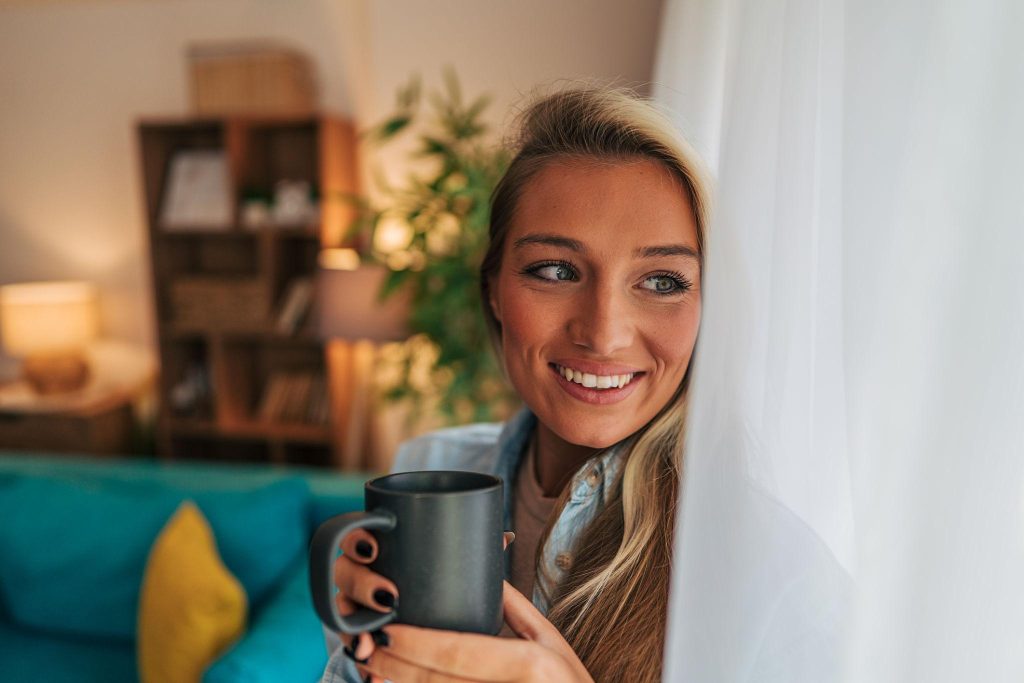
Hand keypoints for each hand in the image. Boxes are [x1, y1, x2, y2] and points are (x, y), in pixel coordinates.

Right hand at [335, 531, 517, 661]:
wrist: (435, 625)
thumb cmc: (442, 585)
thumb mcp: (455, 568)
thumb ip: (474, 551)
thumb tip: (505, 537)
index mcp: (378, 548)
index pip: (354, 533)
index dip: (355, 538)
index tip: (374, 548)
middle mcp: (359, 575)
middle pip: (343, 573)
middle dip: (360, 585)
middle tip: (389, 597)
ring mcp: (355, 607)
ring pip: (342, 613)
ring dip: (352, 628)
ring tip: (368, 644)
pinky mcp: (360, 637)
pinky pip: (353, 647)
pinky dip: (363, 663)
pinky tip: (372, 676)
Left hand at [355, 581, 593, 682]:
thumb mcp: (552, 643)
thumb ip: (515, 610)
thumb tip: (486, 576)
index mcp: (529, 662)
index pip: (459, 651)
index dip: (416, 643)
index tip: (384, 631)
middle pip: (438, 680)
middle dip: (394, 665)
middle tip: (364, 650)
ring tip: (370, 670)